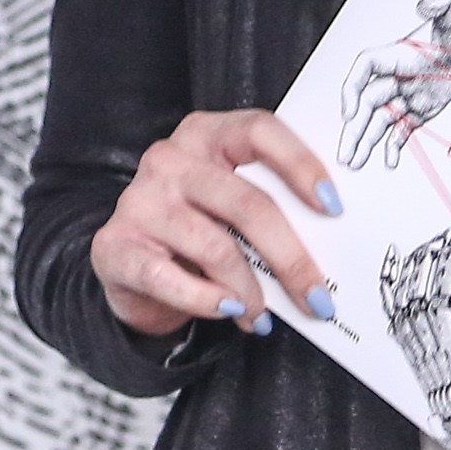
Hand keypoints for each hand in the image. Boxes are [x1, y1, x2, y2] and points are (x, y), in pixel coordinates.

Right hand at [92, 108, 342, 337]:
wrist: (129, 264)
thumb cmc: (196, 228)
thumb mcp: (231, 206)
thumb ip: (269, 209)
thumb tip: (328, 247)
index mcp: (207, 135)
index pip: (259, 132)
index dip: (300, 165)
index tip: (333, 207)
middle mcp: (171, 159)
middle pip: (247, 203)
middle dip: (290, 258)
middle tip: (318, 299)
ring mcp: (140, 200)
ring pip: (216, 247)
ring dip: (251, 292)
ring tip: (263, 317)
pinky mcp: (116, 245)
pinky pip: (170, 278)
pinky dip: (208, 302)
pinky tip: (229, 313)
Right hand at [340, 0, 450, 169]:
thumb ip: (440, 2)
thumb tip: (429, 4)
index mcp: (397, 53)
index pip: (364, 69)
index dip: (352, 90)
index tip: (349, 113)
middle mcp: (395, 74)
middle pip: (366, 103)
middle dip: (353, 130)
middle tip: (344, 156)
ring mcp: (406, 92)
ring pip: (379, 120)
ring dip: (365, 141)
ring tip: (352, 163)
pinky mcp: (420, 107)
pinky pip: (402, 128)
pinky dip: (393, 146)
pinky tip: (388, 164)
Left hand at [378, 230, 450, 449]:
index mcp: (446, 311)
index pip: (448, 268)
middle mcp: (421, 313)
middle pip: (425, 268)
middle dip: (437, 249)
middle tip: (445, 238)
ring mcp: (406, 320)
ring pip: (407, 277)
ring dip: (418, 257)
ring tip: (428, 246)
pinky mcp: (397, 328)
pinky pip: (388, 295)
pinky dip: (389, 273)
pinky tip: (393, 256)